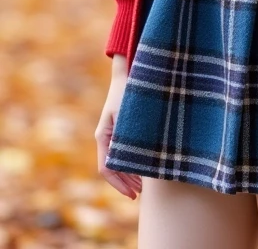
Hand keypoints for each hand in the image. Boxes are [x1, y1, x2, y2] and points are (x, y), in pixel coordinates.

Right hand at [95, 63, 141, 198]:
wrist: (127, 73)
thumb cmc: (129, 92)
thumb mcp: (128, 116)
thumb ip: (127, 138)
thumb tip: (128, 162)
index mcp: (103, 136)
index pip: (106, 168)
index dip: (119, 184)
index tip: (132, 194)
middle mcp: (105, 136)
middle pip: (111, 168)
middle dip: (125, 183)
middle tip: (139, 195)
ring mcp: (112, 133)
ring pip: (117, 162)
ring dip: (128, 175)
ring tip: (143, 188)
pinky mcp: (121, 129)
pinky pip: (123, 152)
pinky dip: (131, 163)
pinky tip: (143, 168)